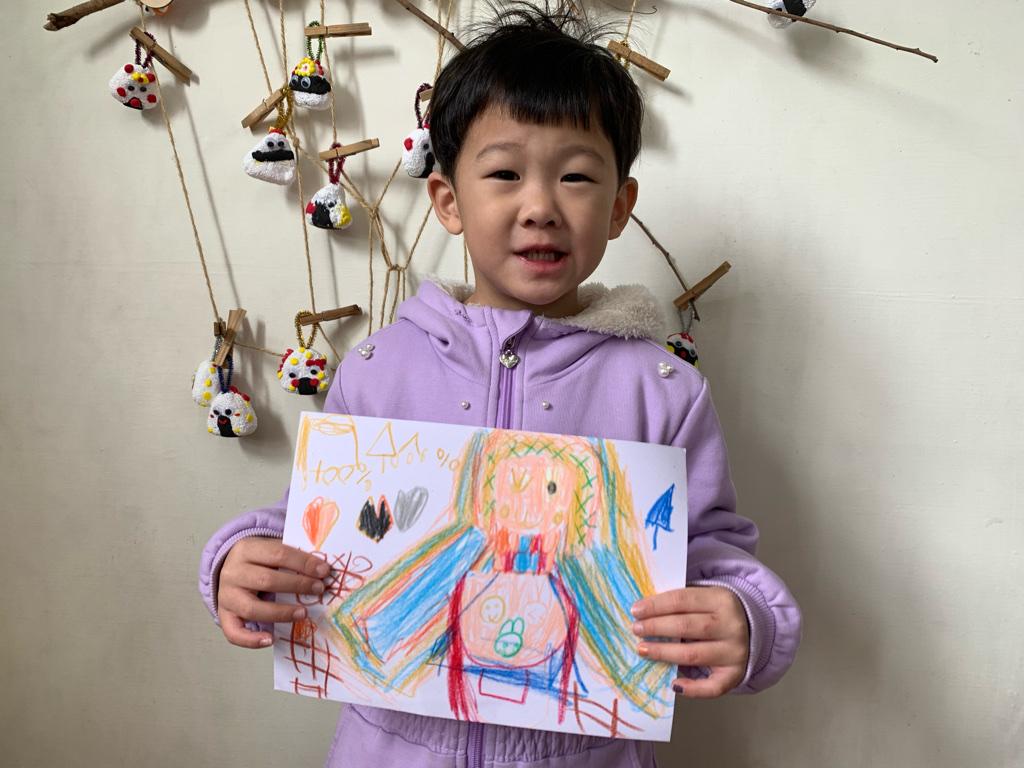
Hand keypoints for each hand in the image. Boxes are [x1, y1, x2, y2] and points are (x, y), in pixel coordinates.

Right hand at [217, 537, 328, 648]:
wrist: (230, 570)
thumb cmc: (258, 561)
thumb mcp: (270, 551)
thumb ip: (291, 558)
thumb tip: (322, 570)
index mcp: (246, 549)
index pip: (278, 554)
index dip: (303, 563)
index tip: (324, 571)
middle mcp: (232, 572)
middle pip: (266, 580)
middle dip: (297, 585)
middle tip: (319, 589)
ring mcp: (226, 596)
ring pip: (252, 608)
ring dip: (281, 613)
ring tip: (303, 613)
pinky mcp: (224, 616)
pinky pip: (233, 632)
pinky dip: (251, 640)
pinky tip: (270, 640)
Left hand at [631, 586, 748, 698]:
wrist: (754, 628)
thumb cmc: (716, 613)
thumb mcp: (705, 598)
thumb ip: (680, 604)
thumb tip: (643, 613)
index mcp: (722, 599)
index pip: (682, 600)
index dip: (656, 606)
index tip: (635, 610)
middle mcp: (731, 626)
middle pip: (685, 626)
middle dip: (656, 628)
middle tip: (636, 629)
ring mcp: (735, 652)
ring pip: (692, 655)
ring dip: (663, 653)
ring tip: (643, 649)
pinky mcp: (735, 674)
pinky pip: (713, 687)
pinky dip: (692, 689)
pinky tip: (674, 684)